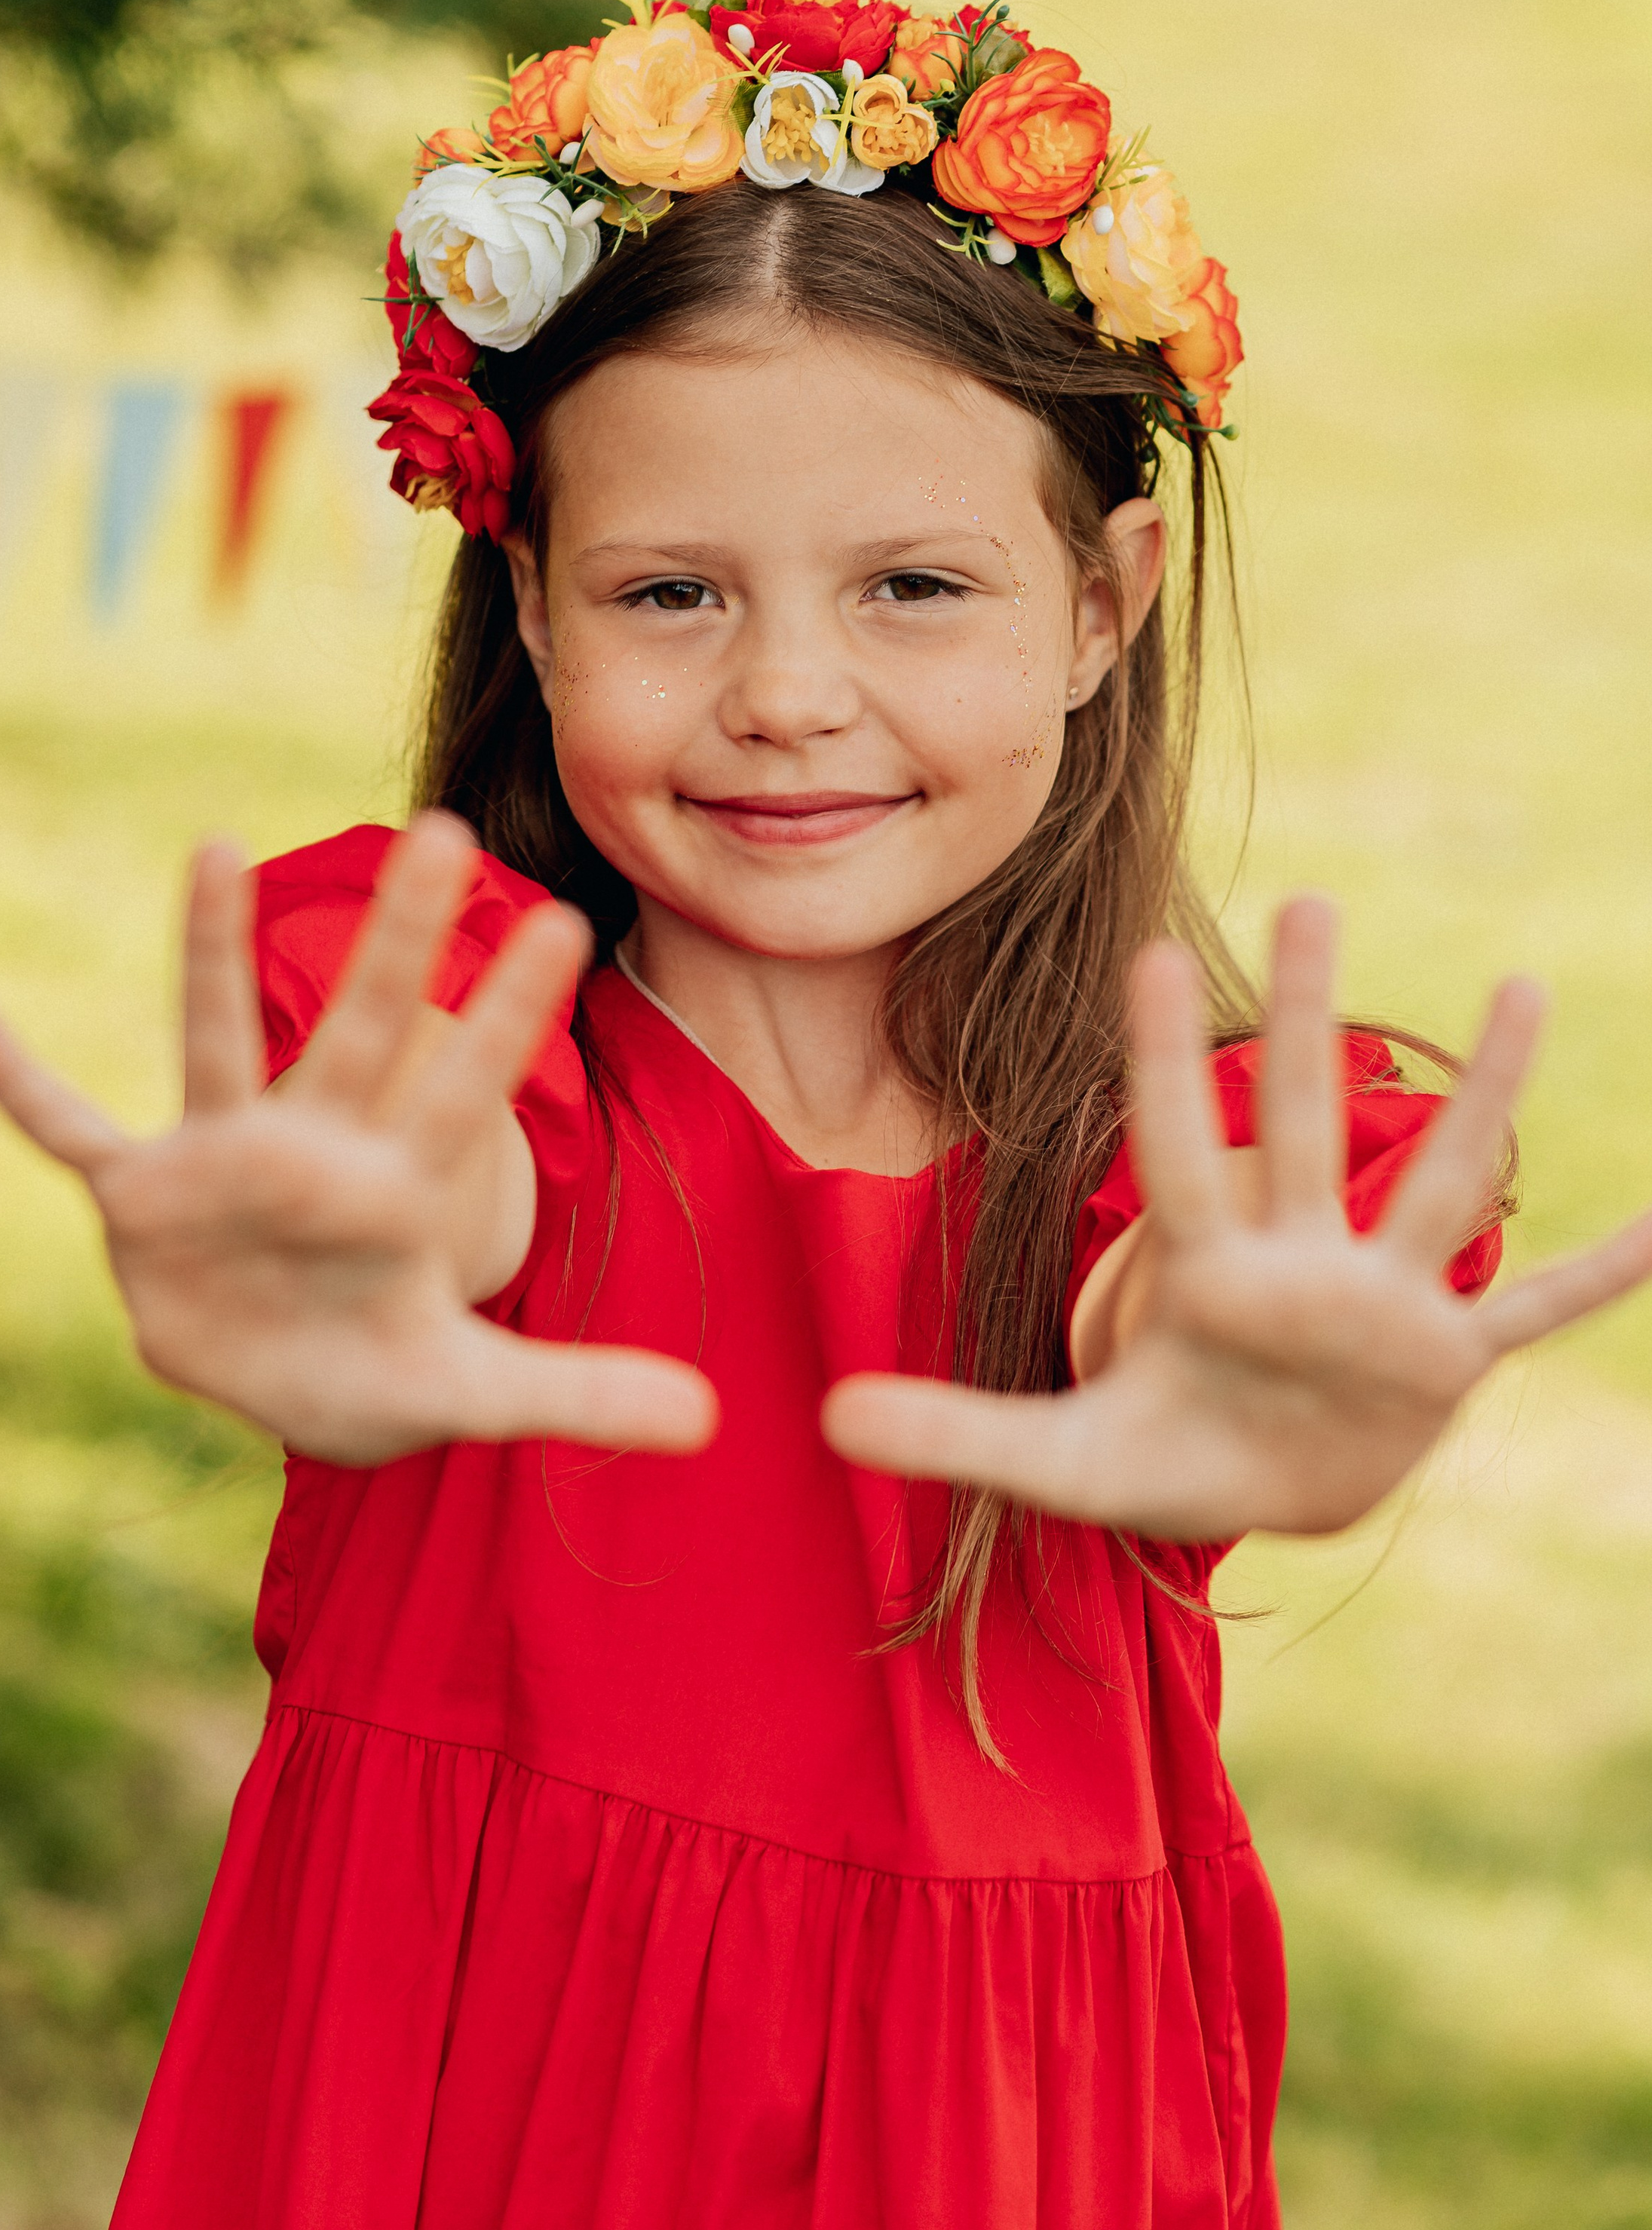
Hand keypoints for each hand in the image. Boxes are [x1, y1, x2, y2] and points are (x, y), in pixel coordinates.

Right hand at [0, 812, 717, 1465]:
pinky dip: (17, 1080)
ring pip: (220, 1039)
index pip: (468, 1088)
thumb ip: (579, 1395)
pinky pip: (69, 1126)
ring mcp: (225, 1161)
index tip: (562, 922)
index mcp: (401, 1189)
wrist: (275, 1385)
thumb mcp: (471, 1391)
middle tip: (445, 829)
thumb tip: (713, 1426)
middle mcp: (319, 1148)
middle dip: (398, 939)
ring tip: (216, 846)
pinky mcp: (142, 1194)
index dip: (509, 1015)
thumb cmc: (373, 1367)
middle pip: (364, 1028)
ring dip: (213, 951)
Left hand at [822, 897, 1651, 1539]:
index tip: (1151, 954)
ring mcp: (1380, 1305)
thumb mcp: (1061, 1460)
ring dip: (1481, 1098)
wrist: (1260, 1495)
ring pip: (1435, 1185)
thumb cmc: (1165, 1453)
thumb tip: (816, 1419)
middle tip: (1308, 895)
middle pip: (1299, 1123)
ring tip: (1523, 986)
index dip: (1163, 1061)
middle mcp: (1296, 1262)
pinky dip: (1594, 1279)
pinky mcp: (1445, 1360)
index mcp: (1203, 1273)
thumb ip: (953, 1435)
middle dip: (1305, 1018)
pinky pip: (1529, 1311)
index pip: (1173, 1147)